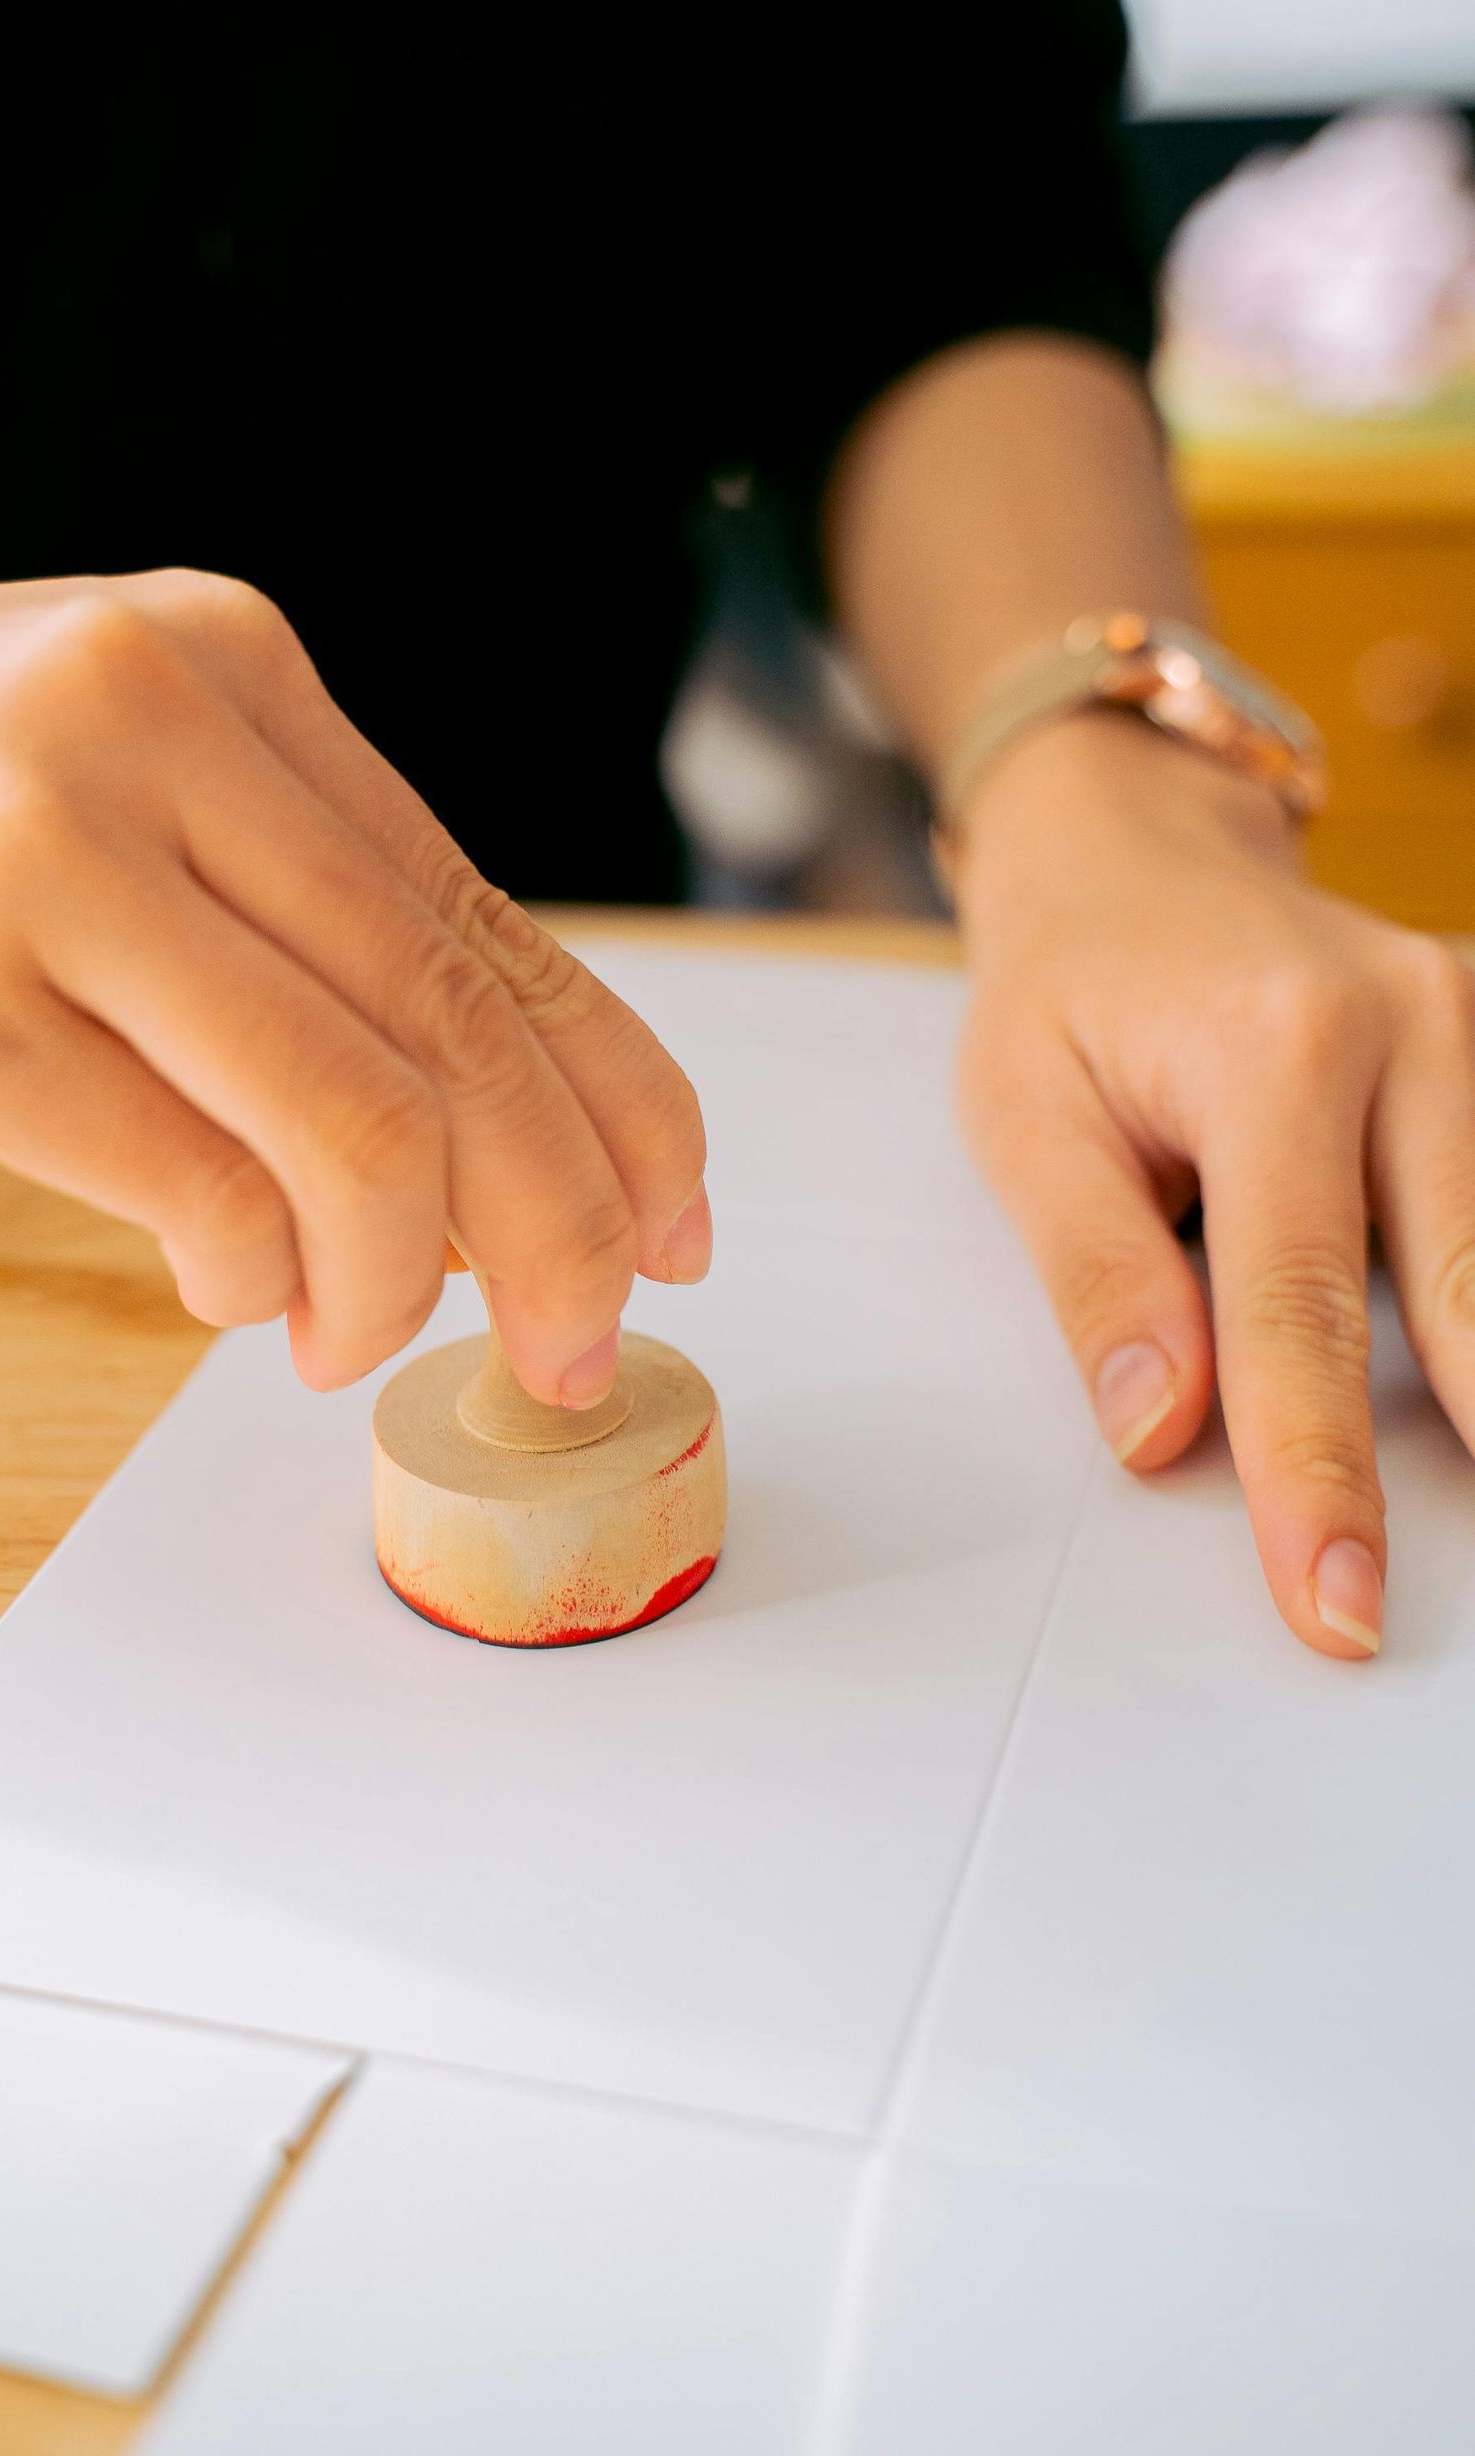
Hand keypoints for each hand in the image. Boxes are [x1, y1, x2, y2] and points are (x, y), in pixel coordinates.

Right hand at [0, 567, 708, 1399]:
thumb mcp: (102, 760)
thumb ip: (284, 906)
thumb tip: (483, 1134)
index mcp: (228, 662)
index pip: (483, 911)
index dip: (618, 1090)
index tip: (676, 1213)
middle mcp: (156, 730)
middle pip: (452, 1023)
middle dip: (561, 1220)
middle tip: (582, 1337)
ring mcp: (42, 860)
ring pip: (352, 1121)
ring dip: (400, 1278)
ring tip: (355, 1334)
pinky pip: (190, 1188)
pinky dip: (252, 1277)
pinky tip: (232, 1295)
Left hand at [954, 710, 1474, 1660]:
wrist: (1137, 853)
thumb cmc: (1069, 989)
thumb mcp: (1025, 1115)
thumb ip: (1098, 1271)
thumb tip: (1161, 1430)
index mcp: (1273, 1043)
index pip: (1295, 1300)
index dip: (1316, 1469)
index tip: (1334, 1597)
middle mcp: (1409, 1026)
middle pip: (1463, 1291)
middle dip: (1472, 1461)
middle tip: (1413, 1602)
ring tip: (1471, 1526)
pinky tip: (1471, 1395)